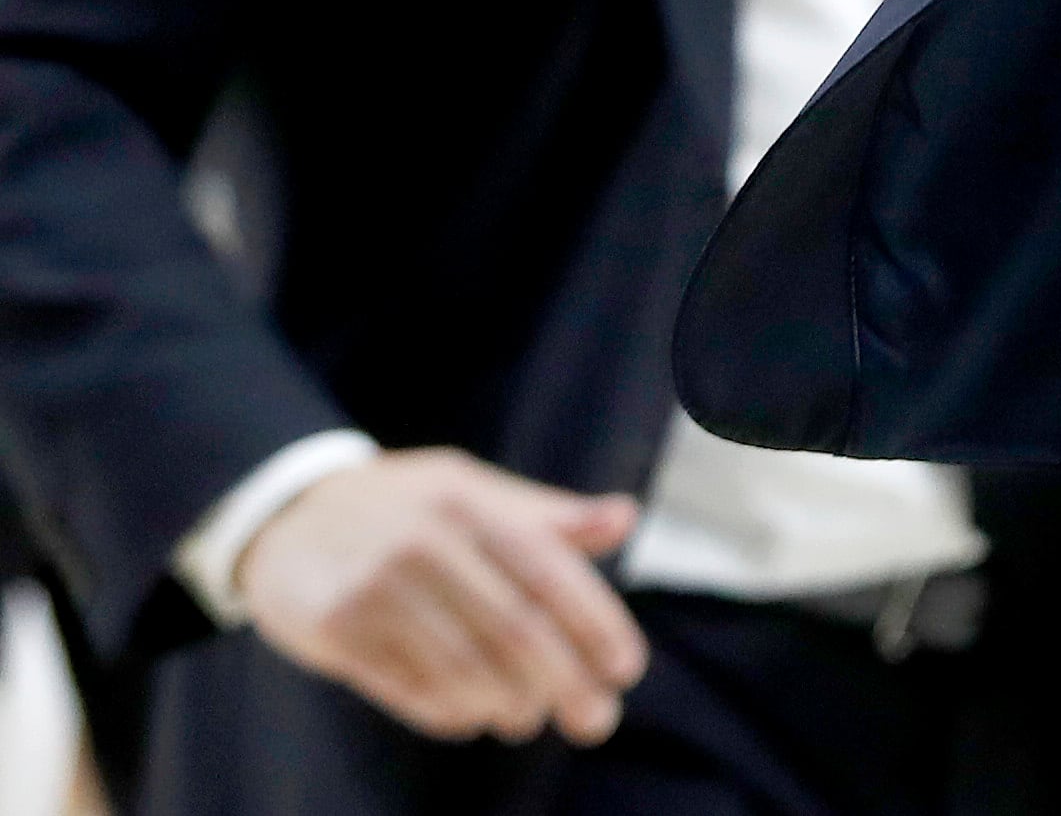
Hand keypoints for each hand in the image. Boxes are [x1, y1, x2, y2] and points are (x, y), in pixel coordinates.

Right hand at [238, 450, 644, 746]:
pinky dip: (449, 711)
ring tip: (527, 718)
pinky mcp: (334, 628)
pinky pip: (407, 687)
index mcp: (470, 505)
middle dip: (565, 683)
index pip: (550, 573)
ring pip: (462, 668)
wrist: (286, 515)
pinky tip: (472, 717)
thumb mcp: (470, 490)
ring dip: (507, 704)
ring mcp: (375, 587)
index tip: (625, 671)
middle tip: (595, 720)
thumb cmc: (403, 507)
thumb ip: (546, 516)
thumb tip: (625, 519)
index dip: (596, 626)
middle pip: (513, 629)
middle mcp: (426, 543)